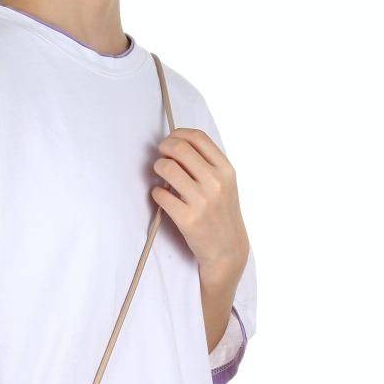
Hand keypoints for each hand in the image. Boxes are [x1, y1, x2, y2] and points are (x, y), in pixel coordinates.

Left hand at [151, 128, 248, 288]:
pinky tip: (161, 196)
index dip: (177, 134)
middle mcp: (215, 182)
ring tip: (160, 175)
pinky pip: (160, 195)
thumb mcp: (226, 183)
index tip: (169, 141)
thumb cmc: (222, 213)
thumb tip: (178, 143)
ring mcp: (202, 201)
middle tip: (160, 157)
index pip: (197, 138)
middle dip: (164, 149)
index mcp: (226, 169)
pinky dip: (156, 193)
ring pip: (167, 168)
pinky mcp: (187, 219)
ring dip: (157, 168)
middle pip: (179, 148)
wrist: (227, 249)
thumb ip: (208, 163)